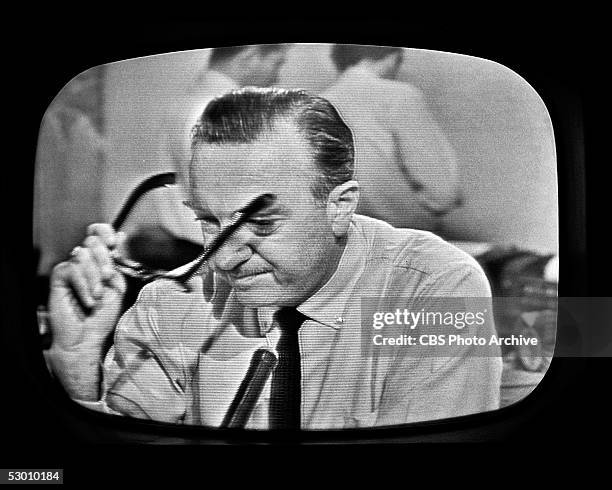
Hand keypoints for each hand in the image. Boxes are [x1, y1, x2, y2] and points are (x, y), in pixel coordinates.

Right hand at [47, 224, 126, 398]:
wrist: (88, 337)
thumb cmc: (103, 316)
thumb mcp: (118, 285)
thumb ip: (119, 261)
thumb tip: (121, 236)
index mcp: (100, 260)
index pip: (99, 233)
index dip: (105, 232)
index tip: (114, 243)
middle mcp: (85, 262)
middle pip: (92, 241)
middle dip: (104, 259)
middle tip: (109, 278)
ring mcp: (71, 269)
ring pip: (82, 254)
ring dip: (94, 277)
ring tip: (98, 296)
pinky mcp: (59, 279)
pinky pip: (71, 269)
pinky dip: (83, 285)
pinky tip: (88, 300)